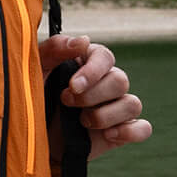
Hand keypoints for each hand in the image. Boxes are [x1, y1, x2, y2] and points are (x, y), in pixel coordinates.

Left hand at [39, 33, 150, 159]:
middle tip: (67, 102)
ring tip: (82, 122)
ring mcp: (115, 107)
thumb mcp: (36, 70)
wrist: (33, 137)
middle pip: (120, 80)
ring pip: (132, 104)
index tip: (72, 86)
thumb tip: (84, 40)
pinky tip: (107, 135)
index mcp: (88, 63)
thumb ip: (54, 50)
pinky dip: (129, 132)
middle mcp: (106, 82)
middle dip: (93, 95)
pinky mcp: (121, 131)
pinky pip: (143, 128)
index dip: (92, 71)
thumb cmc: (33, 97)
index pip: (104, 57)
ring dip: (106, 115)